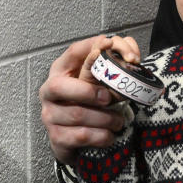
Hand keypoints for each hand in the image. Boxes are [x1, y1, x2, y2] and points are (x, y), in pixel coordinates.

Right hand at [39, 35, 132, 164]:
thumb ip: (114, 66)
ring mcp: (50, 115)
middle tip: (109, 98)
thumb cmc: (92, 103)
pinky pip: (81, 136)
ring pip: (77, 114)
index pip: (73, 52)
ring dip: (105, 118)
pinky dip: (102, 136)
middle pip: (59, 86)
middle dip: (88, 92)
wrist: (77, 139)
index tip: (111, 43)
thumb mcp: (100, 81)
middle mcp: (50, 91)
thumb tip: (132, 56)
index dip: (92, 46)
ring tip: (119, 121)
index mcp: (62, 70)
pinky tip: (110, 135)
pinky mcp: (57, 138)